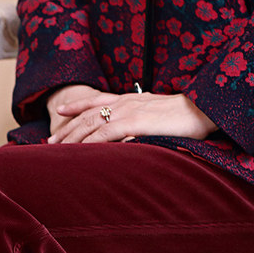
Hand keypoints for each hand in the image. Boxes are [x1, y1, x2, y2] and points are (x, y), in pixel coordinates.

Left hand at [48, 92, 217, 143]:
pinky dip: (90, 143)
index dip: (76, 106)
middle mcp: (125, 102)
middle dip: (66, 128)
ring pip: (91, 125)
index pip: (96, 100)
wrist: (204, 110)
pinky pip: (106, 134)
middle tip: (49, 140)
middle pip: (87, 115)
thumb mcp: (156, 117)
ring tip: (57, 149)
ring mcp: (129, 111)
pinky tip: (78, 152)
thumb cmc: (184, 118)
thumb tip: (128, 137)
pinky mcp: (135, 123)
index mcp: (130, 100)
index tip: (59, 112)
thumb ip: (140, 124)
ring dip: (72, 138)